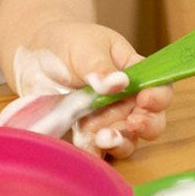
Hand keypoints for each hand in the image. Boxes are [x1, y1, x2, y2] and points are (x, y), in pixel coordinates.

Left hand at [20, 21, 171, 159]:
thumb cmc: (69, 43)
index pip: (159, 88)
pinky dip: (95, 151)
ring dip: (118, 141)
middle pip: (151, 121)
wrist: (35, 55)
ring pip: (127, 140)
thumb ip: (100, 65)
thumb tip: (120, 83)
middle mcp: (127, 100)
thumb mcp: (86, 47)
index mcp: (134, 73)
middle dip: (145, 125)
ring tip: (100, 135)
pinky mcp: (88, 134)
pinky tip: (84, 145)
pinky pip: (98, 150)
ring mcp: (108, 120)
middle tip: (131, 124)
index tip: (146, 100)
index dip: (158, 97)